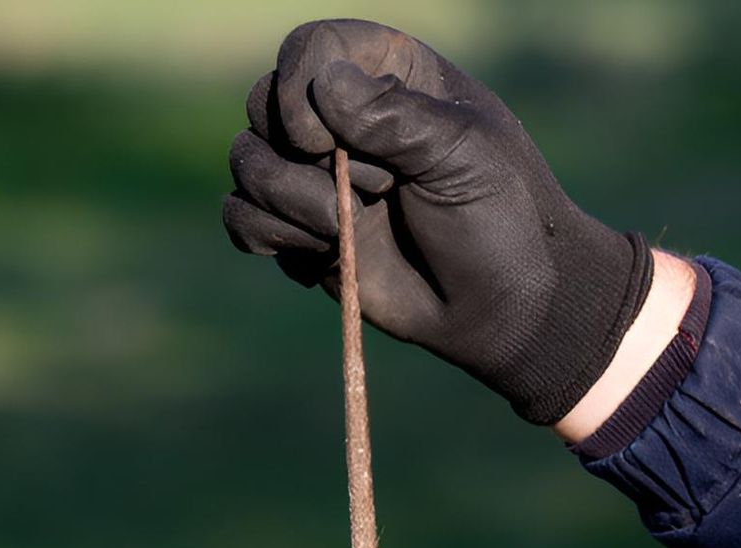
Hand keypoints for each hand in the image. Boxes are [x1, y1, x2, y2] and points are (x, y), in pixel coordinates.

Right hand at [224, 19, 653, 424]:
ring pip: (246, 162)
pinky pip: (241, 217)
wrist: (499, 307)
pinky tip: (325, 255)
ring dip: (289, 201)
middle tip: (376, 190)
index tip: (325, 138)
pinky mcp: (301, 231)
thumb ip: (395, 117)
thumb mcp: (462, 155)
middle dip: (304, 155)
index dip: (299, 86)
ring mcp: (316, 176)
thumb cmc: (497, 219)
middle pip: (264, 103)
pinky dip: (270, 236)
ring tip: (345, 230)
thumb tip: (324, 88)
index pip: (310, 48)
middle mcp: (342, 119)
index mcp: (388, 74)